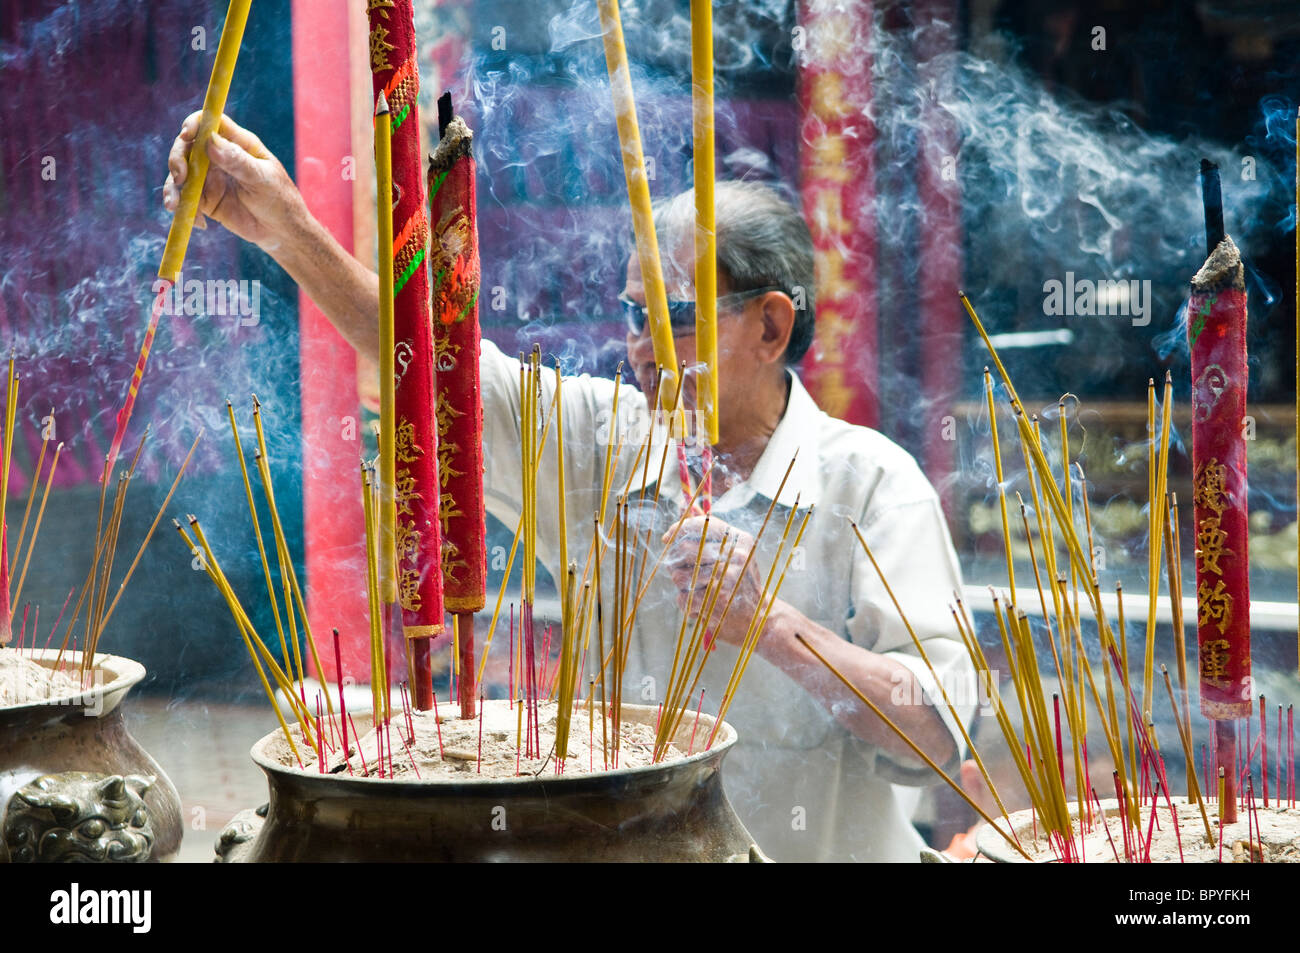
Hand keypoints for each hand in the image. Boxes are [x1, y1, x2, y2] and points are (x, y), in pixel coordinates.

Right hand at [162, 112, 303, 251]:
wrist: (282, 232)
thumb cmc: (280, 200)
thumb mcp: (262, 180)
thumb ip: (238, 162)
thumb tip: (211, 142)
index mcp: (238, 143)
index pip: (210, 122)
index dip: (194, 124)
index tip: (186, 135)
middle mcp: (220, 156)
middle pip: (188, 146)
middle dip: (177, 158)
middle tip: (180, 177)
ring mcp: (210, 177)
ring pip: (181, 173)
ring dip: (173, 187)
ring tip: (174, 205)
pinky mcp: (205, 198)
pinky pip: (185, 197)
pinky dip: (183, 207)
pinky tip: (198, 222)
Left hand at [662, 515, 765, 647]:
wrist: (760, 619)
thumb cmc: (741, 582)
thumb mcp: (735, 552)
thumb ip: (708, 532)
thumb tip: (681, 506)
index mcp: (739, 540)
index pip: (698, 524)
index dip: (677, 530)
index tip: (667, 538)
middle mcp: (734, 557)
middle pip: (682, 550)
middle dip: (677, 562)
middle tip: (685, 571)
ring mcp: (725, 580)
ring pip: (678, 577)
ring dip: (682, 586)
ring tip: (698, 590)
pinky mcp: (714, 604)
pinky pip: (681, 599)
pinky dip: (687, 604)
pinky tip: (702, 605)